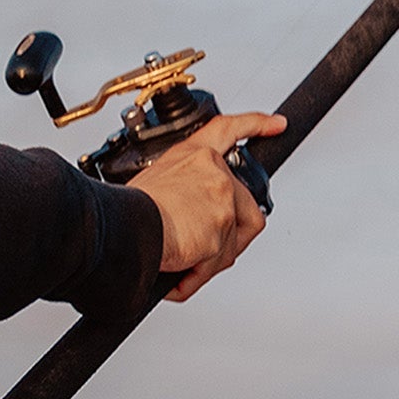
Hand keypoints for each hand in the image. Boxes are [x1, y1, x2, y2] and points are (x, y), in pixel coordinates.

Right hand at [131, 110, 280, 302]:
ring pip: (232, 241)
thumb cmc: (128, 211)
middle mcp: (212, 169)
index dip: (255, 124)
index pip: (228, 130)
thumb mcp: (156, 184)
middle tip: (203, 252)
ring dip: (207, 260)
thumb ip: (185, 193)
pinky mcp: (224, 223)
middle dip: (228, 238)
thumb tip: (190, 218)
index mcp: (193, 155)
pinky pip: (219, 261)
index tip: (276, 123)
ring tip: (180, 263)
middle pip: (245, 208)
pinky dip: (197, 275)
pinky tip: (178, 275)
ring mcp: (221, 195)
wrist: (123, 226)